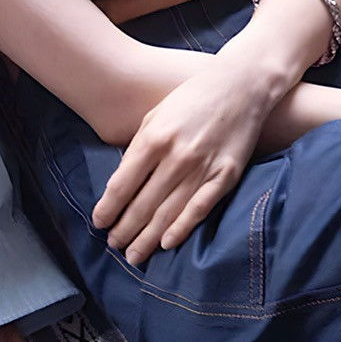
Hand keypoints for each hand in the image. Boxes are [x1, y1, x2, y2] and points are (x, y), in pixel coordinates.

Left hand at [96, 54, 281, 266]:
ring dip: (147, 238)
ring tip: (134, 255)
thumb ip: (138, 148)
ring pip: (168, 214)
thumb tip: (121, 184)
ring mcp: (203, 168)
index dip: (108, 209)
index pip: (122, 185)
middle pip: (142, 205)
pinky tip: (166, 244)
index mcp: (154, 138)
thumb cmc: (192, 99)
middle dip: (124, 229)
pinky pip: (199, 210)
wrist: (241, 86)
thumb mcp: (156, 115)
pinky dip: (181, 229)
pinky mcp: (225, 176)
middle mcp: (176, 157)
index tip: (99, 223)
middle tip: (113, 245)